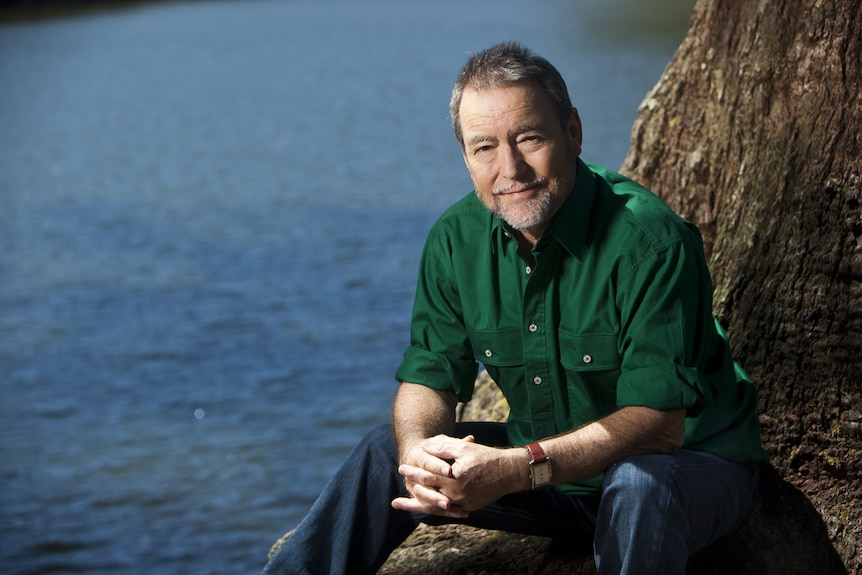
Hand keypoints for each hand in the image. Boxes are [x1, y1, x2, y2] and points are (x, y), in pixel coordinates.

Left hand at [392, 434, 519, 517]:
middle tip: (396, 490)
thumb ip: (443, 448)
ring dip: (416, 506)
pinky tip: (423, 508)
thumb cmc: (486, 457)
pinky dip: (433, 510)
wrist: (508, 473)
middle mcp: (457, 494)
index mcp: (455, 478)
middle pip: (428, 495)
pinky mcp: (468, 508)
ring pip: (434, 507)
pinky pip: (446, 512)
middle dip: (411, 490)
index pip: (429, 475)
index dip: (414, 471)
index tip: (401, 467)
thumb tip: (426, 449)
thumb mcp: (464, 448)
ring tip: (401, 504)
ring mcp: (463, 503)